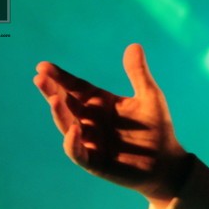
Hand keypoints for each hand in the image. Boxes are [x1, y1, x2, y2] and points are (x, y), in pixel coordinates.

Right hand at [33, 43, 187, 203]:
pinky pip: (78, 152)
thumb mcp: (150, 97)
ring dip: (59, 113)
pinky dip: (73, 143)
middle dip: (52, 91)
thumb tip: (134, 45)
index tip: (43, 66)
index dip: (60, 77)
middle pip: (66, 103)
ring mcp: (90, 141)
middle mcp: (90, 120)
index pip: (75, 87)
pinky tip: (74, 130)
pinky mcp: (94, 162)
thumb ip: (138, 74)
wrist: (168, 163)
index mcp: (99, 103)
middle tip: (40, 78)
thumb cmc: (158, 129)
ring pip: (68, 126)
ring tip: (54, 99)